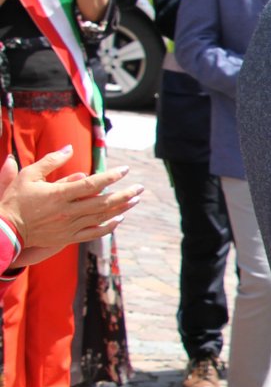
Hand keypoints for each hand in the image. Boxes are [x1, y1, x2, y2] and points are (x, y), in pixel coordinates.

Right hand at [0, 147, 141, 258]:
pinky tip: (119, 219)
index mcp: (59, 194)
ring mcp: (69, 226)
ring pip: (101, 217)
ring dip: (120, 208)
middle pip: (103, 202)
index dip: (111, 177)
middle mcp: (67, 211)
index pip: (92, 184)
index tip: (125, 170)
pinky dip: (108, 227)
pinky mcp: (67, 238)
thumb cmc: (16, 200)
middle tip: (140, 187)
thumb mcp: (28, 175)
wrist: (5, 230)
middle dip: (124, 194)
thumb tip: (70, 149)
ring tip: (135, 199)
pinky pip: (93, 233)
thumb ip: (51, 161)